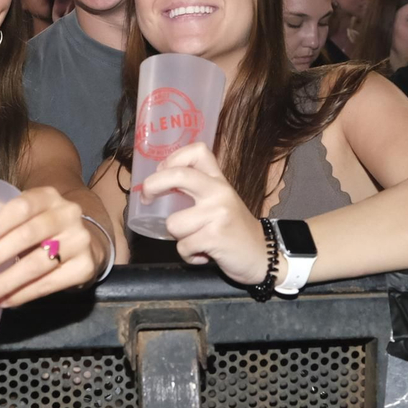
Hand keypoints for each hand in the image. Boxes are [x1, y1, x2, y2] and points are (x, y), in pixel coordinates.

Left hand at [0, 177, 100, 307]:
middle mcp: (68, 215)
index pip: (22, 206)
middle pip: (32, 235)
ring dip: (8, 281)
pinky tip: (5, 301)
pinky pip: (52, 283)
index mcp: (47, 196)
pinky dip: (25, 294)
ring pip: (41, 263)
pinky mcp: (85, 267)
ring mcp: (80, 241)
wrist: (81, 240)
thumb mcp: (11, 210)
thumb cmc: (34, 225)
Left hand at [139, 142, 269, 285]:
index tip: (161, 171)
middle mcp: (219, 192)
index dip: (172, 157)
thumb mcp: (221, 201)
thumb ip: (199, 190)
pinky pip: (183, 246)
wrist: (262, 256)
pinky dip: (189, 255)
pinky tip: (203, 254)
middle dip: (152, 185)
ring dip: (179, 238)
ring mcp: (218, 213)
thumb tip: (160, 182)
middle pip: (178, 175)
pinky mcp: (215, 237)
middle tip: (146, 197)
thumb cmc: (234, 229)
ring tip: (196, 240)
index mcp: (219, 181)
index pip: (198, 151)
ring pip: (173, 223)